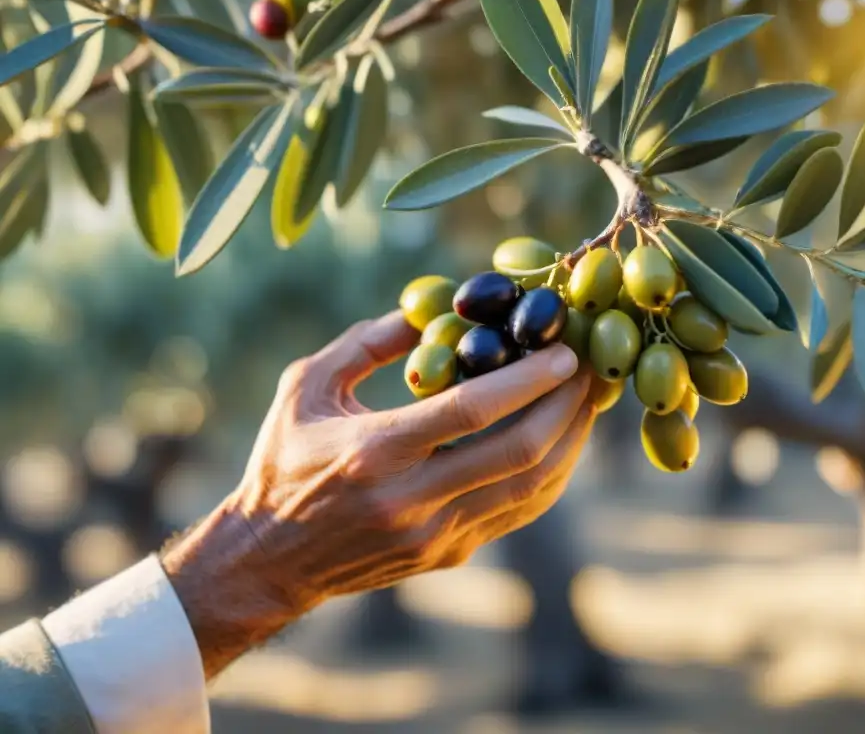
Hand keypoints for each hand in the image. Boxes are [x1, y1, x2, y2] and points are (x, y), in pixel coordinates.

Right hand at [161, 311, 595, 677]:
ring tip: (589, 399)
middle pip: (520, 452)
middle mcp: (412, 499)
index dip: (529, 378)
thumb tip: (431, 307)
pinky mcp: (449, 554)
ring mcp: (436, 534)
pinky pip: (519, 513)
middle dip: (568, 405)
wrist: (270, 558)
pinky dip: (551, 474)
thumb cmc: (283, 459)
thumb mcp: (306, 387)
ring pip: (532, 488)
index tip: (564, 350)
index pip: (473, 411)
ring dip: (572, 440)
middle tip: (593, 366)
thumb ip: (366, 341)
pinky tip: (563, 440)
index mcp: (375, 451)